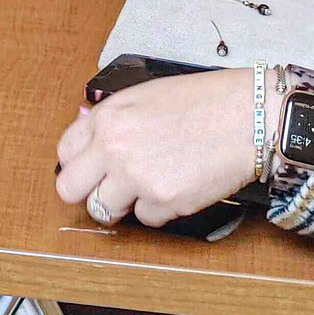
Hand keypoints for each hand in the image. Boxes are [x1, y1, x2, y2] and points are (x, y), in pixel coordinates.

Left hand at [54, 69, 256, 228]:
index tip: (93, 167)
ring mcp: (137, 177)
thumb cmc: (205, 101)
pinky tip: (177, 185)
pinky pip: (145, 219)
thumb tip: (86, 130)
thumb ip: (113, 118)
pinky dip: (159, 209)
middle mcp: (115, 147)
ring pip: (103, 210)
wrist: (249, 116)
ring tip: (150, 185)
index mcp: (108, 117)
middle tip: (110, 187)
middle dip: (88, 191)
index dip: (80, 163)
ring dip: (124, 203)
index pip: (65, 152)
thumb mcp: (146, 95)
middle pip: (69, 190)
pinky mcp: (163, 201)